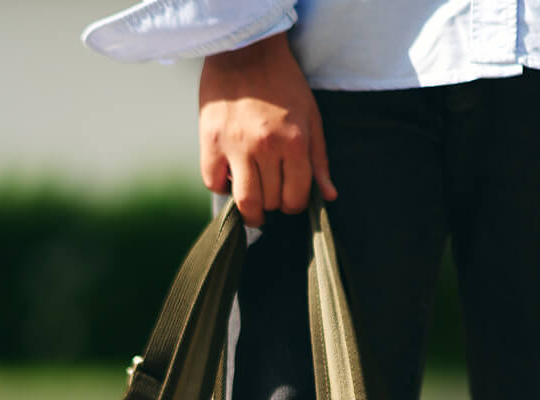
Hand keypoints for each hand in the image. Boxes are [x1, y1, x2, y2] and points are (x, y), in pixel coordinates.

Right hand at [199, 33, 336, 227]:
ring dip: (251, 209)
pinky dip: (222, 186)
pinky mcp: (210, 141)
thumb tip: (329, 197)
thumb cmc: (282, 83)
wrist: (244, 49)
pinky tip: (230, 175)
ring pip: (245, 202)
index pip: (296, 198)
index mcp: (294, 142)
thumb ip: (319, 161)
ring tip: (253, 200)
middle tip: (272, 191)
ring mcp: (235, 146)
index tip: (290, 198)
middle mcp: (265, 147)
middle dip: (274, 203)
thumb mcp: (311, 117)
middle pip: (271, 202)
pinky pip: (213, 183)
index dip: (294, 205)